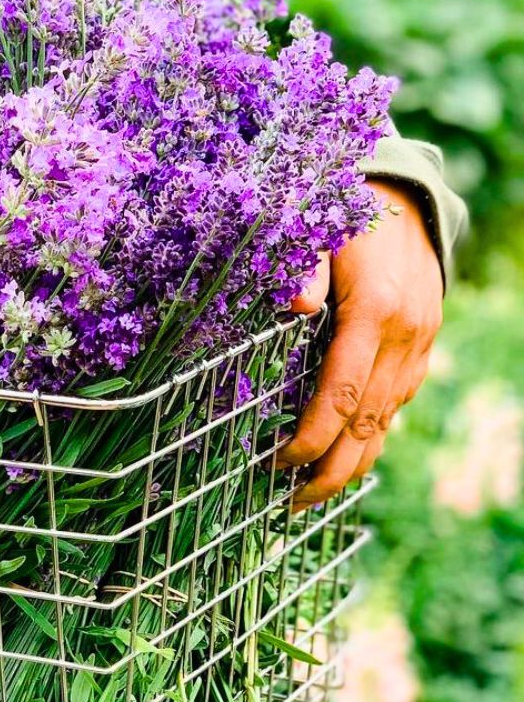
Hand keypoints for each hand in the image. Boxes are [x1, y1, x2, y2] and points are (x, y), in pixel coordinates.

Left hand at [278, 180, 442, 510]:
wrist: (405, 196)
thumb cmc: (344, 213)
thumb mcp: (317, 230)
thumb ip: (302, 269)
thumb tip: (295, 306)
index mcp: (377, 311)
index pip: (342, 392)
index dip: (312, 436)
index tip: (279, 464)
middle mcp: (405, 336)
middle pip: (369, 421)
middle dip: (331, 469)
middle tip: (292, 504)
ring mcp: (419, 344)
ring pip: (388, 419)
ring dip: (353, 462)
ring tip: (313, 494)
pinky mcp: (421, 346)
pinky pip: (397, 401)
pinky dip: (373, 434)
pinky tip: (347, 455)